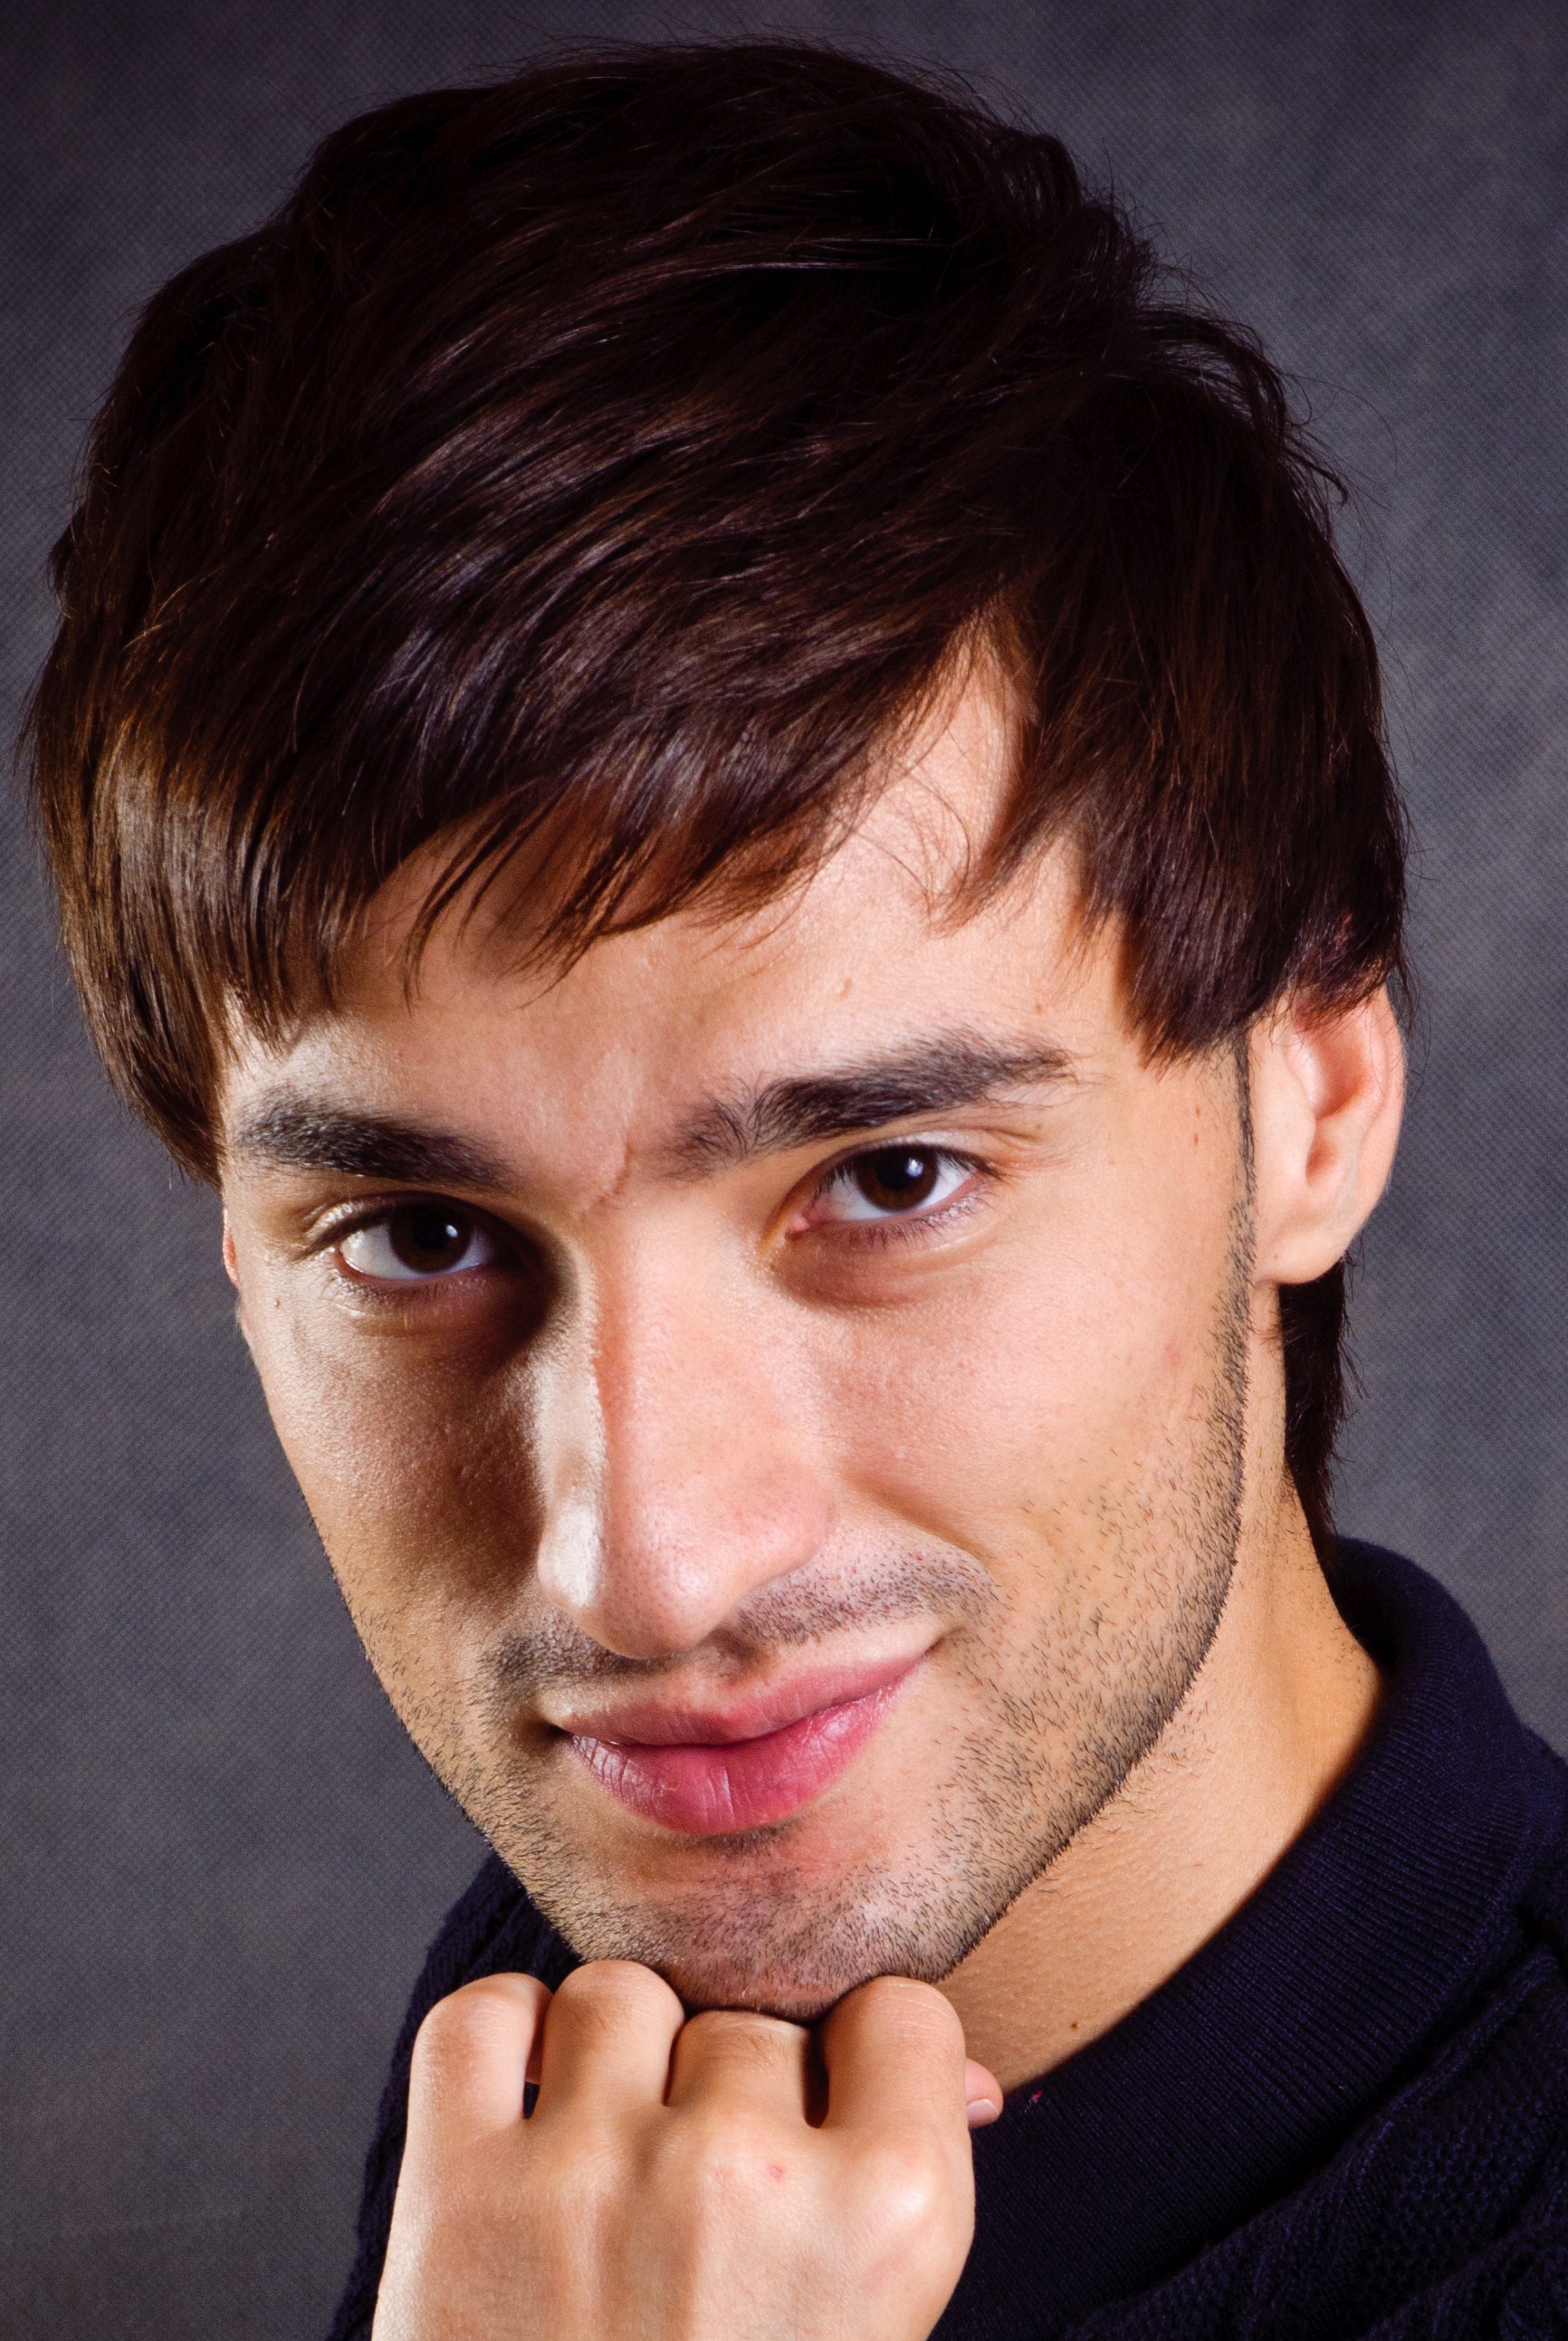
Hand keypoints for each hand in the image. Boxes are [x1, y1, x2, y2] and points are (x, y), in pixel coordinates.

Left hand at [372, 1960, 1001, 2340]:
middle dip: (730, 2097)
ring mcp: (596, 2175)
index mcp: (888, 2219)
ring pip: (620, 1995)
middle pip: (749, 2021)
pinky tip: (524, 2108)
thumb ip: (907, 2195)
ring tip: (612, 2177)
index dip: (867, 2063)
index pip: (903, 2014)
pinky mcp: (460, 2191)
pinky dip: (499, 2038)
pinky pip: (482, 2015)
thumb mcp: (867, 2339)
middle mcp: (747, 2177)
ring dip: (619, 2063)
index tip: (834, 2115)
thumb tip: (962, 2077)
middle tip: (703, 2216)